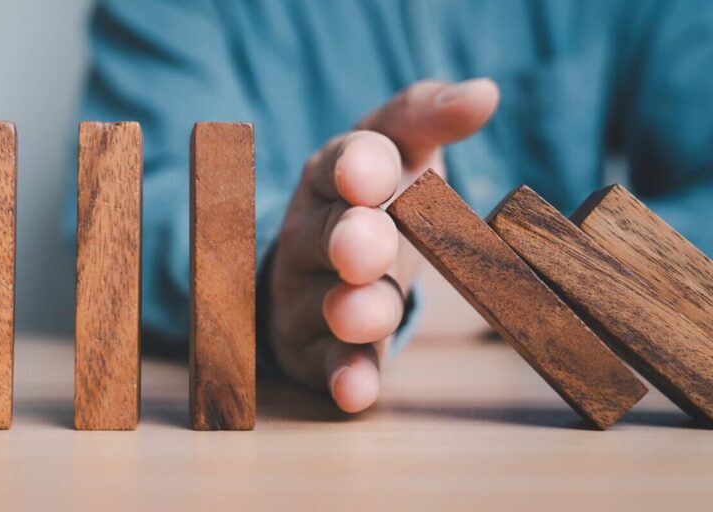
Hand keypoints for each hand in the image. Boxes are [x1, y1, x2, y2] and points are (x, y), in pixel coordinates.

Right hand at [268, 78, 499, 411]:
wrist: (328, 263)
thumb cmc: (380, 198)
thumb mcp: (401, 148)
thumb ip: (430, 116)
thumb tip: (485, 91)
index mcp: (337, 175)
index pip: (344, 162)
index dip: (357, 168)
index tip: (371, 175)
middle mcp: (315, 231)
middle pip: (326, 234)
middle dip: (347, 241)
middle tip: (366, 249)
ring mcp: (309, 291)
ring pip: (325, 301)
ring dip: (348, 309)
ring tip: (368, 316)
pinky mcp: (315, 347)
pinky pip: (327, 362)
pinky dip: (342, 375)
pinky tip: (357, 392)